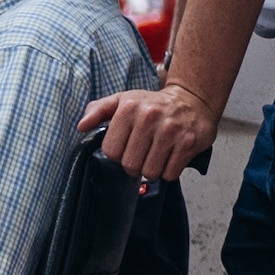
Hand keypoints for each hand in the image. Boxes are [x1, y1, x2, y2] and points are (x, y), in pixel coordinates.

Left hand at [85, 81, 214, 180]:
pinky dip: (168, 171)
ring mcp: (170, 130)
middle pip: (130, 165)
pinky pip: (169, 174)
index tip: (126, 147)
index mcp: (129, 108)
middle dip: (134, 165)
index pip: (110, 151)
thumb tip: (82, 126)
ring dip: (152, 169)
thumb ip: (97, 110)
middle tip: (143, 153)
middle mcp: (149, 117)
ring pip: (150, 172)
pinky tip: (170, 156)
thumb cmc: (154, 104)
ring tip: (156, 154)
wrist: (192, 100)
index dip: (117, 155)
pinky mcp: (188, 142)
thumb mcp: (123, 100)